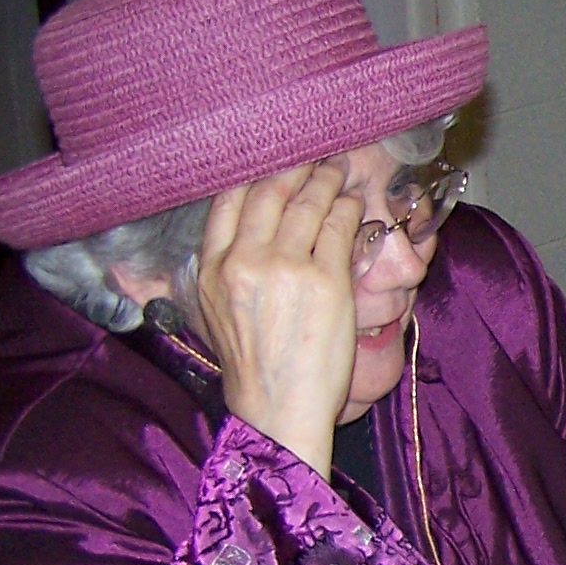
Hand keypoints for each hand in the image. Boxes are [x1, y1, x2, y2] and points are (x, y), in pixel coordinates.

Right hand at [194, 163, 362, 475]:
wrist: (277, 409)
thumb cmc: (256, 365)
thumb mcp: (218, 311)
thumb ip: (228, 268)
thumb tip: (251, 231)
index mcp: (212, 269)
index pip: (228, 201)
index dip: (253, 173)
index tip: (271, 160)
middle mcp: (244, 261)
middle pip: (268, 191)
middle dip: (294, 167)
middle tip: (312, 155)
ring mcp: (285, 268)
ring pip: (306, 203)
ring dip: (325, 180)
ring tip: (337, 170)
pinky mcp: (325, 280)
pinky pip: (338, 227)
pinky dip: (347, 208)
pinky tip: (353, 202)